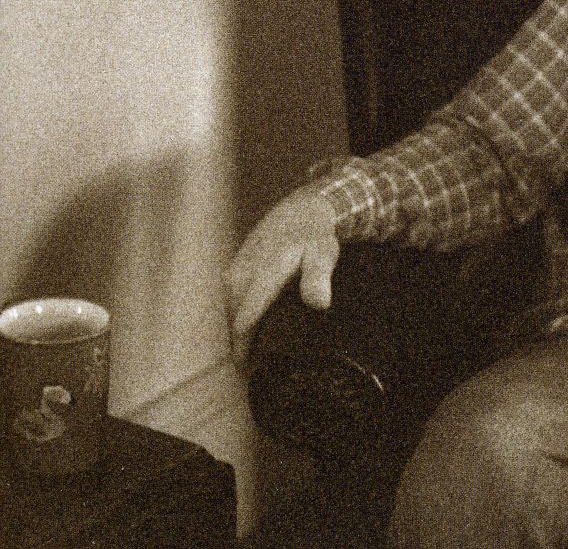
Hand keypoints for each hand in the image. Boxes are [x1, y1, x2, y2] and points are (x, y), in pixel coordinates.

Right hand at [223, 187, 341, 360]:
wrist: (300, 211)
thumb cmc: (314, 237)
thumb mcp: (323, 254)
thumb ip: (318, 277)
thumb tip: (319, 304)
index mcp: (265, 271)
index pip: (247, 313)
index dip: (243, 344)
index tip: (242, 368)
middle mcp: (244, 271)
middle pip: (232, 315)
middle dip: (233, 343)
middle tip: (242, 375)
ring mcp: (236, 269)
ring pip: (226, 307)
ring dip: (228, 331)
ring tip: (238, 362)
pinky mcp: (234, 270)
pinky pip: (228, 299)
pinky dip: (232, 316)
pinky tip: (239, 334)